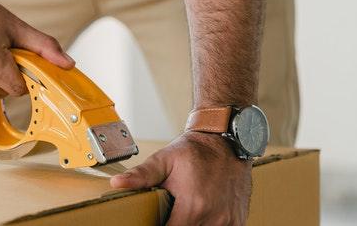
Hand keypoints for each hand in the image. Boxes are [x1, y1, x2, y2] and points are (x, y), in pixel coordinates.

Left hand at [110, 131, 250, 224]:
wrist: (225, 140)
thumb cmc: (195, 151)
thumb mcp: (164, 160)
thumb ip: (142, 175)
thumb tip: (118, 183)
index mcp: (193, 205)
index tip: (155, 220)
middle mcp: (213, 217)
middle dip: (175, 225)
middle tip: (169, 214)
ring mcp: (229, 221)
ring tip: (184, 214)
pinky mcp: (238, 220)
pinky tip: (202, 217)